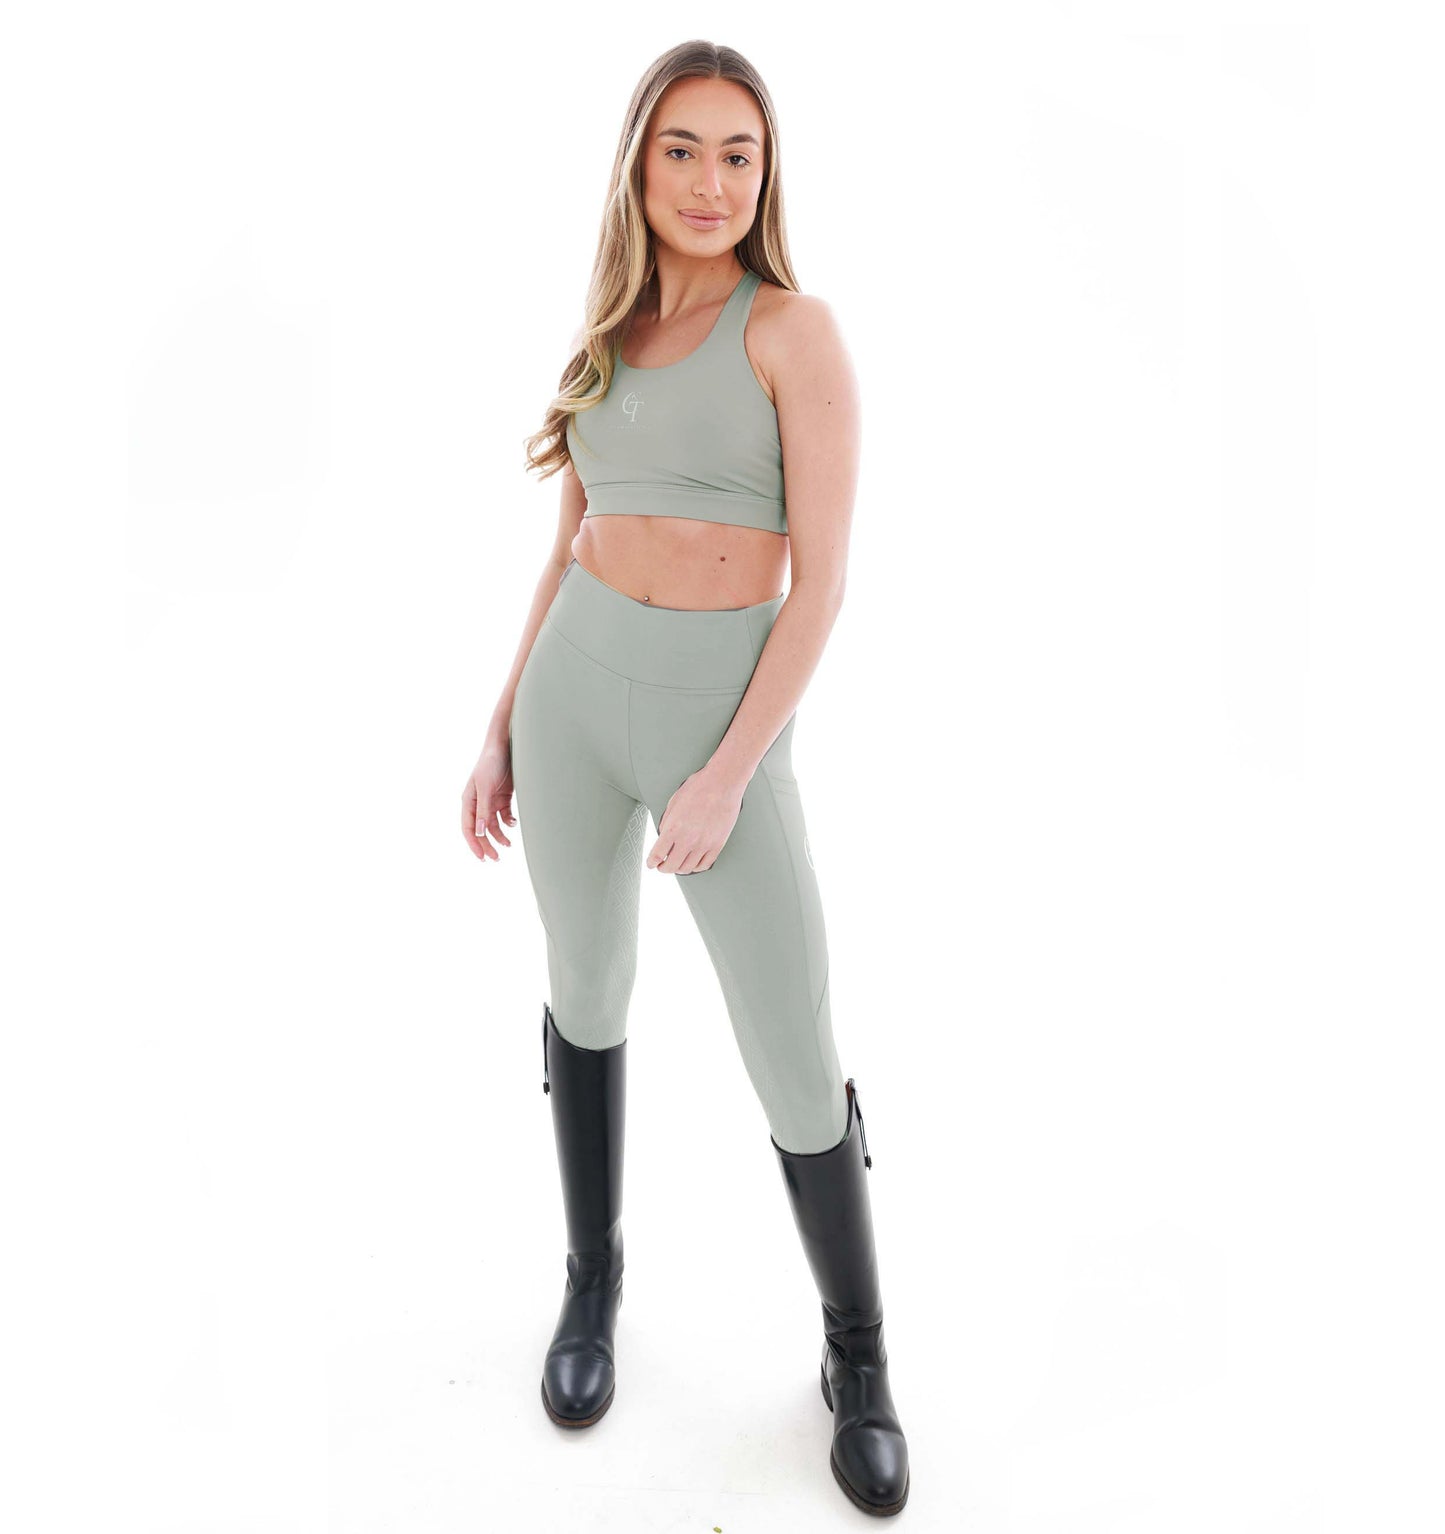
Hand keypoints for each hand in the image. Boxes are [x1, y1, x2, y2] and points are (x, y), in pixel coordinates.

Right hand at [461, 736, 516, 862]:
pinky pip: (504, 815)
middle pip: (481, 830)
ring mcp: (491, 800)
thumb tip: (480, 832)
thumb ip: (483, 810)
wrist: (507, 745)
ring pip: (493, 825)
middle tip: (496, 859)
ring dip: (500, 836)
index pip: (468, 828)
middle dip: (487, 845)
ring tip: (509, 845)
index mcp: (468, 801)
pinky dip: (508, 822)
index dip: (474, 844)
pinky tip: (514, 823)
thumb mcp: (486, 787)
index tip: (483, 857)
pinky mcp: (503, 797)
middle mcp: (478, 803)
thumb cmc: (491, 763)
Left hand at [646, 764, 745, 875]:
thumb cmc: (698, 788)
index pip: (657, 854)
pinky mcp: (718, 844)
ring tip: (677, 865)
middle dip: (663, 868)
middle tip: (661, 866)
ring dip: (679, 869)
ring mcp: (704, 844)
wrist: (723, 783)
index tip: (651, 864)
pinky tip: (693, 863)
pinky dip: (696, 867)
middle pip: (671, 866)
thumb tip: (663, 838)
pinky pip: (705, 864)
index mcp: (673, 828)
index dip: (652, 862)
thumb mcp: (673, 803)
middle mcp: (688, 839)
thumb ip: (666, 823)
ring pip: (688, 868)